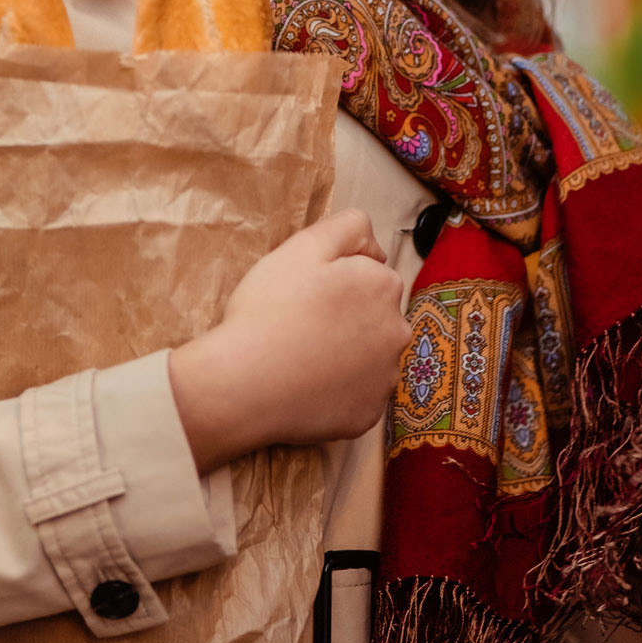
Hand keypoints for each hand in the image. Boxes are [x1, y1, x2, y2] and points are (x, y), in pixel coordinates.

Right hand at [166, 209, 405, 471]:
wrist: (244, 383)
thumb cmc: (269, 309)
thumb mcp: (304, 246)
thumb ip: (348, 226)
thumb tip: (374, 246)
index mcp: (384, 286)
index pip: (371, 275)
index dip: (337, 281)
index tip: (306, 293)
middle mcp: (397, 332)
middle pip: (375, 317)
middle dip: (349, 317)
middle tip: (301, 324)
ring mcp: (385, 379)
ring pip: (369, 358)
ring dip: (346, 355)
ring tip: (301, 357)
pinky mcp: (368, 416)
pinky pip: (356, 396)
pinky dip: (337, 391)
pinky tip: (306, 385)